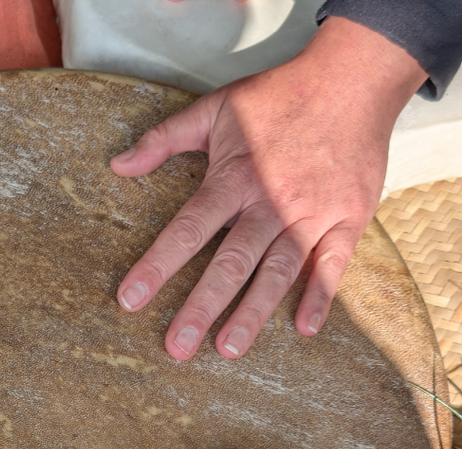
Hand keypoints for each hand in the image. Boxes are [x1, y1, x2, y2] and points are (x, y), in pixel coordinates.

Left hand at [112, 16, 426, 360]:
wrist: (356, 74)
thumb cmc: (277, 97)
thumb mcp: (216, 108)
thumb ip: (164, 139)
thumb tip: (116, 165)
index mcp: (233, 178)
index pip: (188, 229)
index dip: (157, 266)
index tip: (129, 300)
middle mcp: (271, 202)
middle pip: (231, 262)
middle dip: (202, 306)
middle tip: (177, 347)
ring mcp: (312, 212)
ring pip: (278, 270)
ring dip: (253, 312)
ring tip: (228, 349)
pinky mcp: (349, 217)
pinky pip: (335, 263)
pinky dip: (321, 295)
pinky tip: (304, 329)